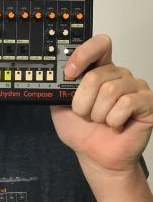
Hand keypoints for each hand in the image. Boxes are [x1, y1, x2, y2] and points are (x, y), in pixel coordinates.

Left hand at [51, 34, 152, 172]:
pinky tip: (115, 124)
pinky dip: (113, 119)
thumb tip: (58, 72)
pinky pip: (126, 104)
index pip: (98, 45)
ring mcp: (134, 87)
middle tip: (84, 113)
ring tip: (100, 120)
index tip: (69, 73)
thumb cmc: (81, 130)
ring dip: (97, 113)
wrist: (95, 156)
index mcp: (98, 70)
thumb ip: (59, 85)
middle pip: (96, 75)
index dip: (82, 55)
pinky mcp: (147, 102)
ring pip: (109, 91)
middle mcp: (117, 74)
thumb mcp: (60, 104)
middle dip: (83, 101)